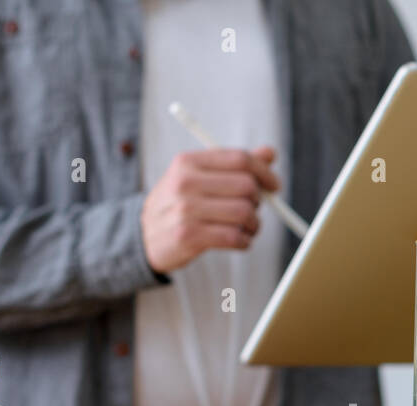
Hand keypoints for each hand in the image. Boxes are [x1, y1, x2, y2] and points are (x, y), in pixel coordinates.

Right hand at [140, 146, 280, 273]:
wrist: (142, 237)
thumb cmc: (178, 204)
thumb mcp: (198, 177)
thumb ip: (233, 165)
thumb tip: (270, 153)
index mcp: (188, 161)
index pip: (240, 159)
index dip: (264, 172)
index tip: (274, 186)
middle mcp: (185, 182)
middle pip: (246, 186)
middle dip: (258, 201)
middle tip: (253, 210)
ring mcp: (186, 209)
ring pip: (244, 213)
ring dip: (254, 224)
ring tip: (247, 228)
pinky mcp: (189, 236)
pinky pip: (234, 237)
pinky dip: (245, 241)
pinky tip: (240, 241)